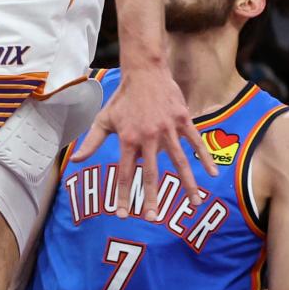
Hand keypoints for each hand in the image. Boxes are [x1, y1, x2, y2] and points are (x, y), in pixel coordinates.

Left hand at [71, 64, 215, 218]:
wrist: (144, 71)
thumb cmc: (123, 98)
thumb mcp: (104, 119)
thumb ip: (92, 142)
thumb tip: (75, 160)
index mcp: (128, 139)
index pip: (125, 173)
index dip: (123, 195)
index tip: (123, 215)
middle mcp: (148, 136)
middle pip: (151, 173)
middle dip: (151, 197)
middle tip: (153, 218)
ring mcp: (167, 128)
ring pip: (179, 161)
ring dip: (188, 184)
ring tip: (195, 204)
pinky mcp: (182, 119)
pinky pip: (195, 141)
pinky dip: (204, 157)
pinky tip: (213, 174)